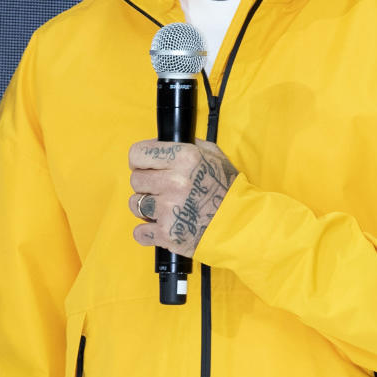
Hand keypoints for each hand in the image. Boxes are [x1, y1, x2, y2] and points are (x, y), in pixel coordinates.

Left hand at [128, 139, 236, 254]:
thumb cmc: (228, 190)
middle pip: (135, 180)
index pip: (138, 154)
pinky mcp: (167, 234)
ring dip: (146, 207)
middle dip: (147, 184)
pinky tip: (163, 226)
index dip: (139, 161)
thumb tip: (161, 143)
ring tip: (165, 208)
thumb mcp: (214, 155)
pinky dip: (148, 232)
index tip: (145, 167)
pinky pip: (139, 232)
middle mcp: (174, 182)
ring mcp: (169, 209)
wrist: (242, 224)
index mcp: (185, 158)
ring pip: (135, 204)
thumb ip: (187, 146)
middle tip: (162, 190)